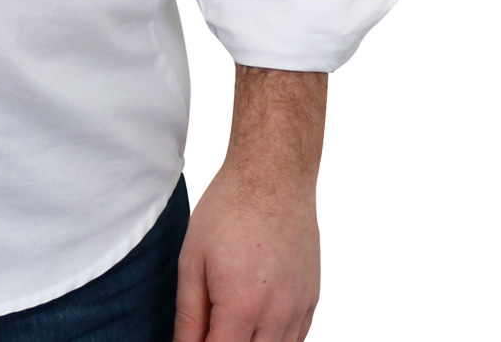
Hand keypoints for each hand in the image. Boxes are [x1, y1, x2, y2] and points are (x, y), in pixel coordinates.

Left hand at [174, 66, 325, 341]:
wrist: (274, 175)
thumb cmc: (228, 209)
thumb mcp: (192, 258)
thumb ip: (189, 313)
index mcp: (241, 307)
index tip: (192, 337)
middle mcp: (276, 316)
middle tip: (210, 323)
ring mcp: (298, 310)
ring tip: (231, 317)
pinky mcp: (311, 300)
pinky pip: (296, 339)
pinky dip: (274, 339)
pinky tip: (255, 321)